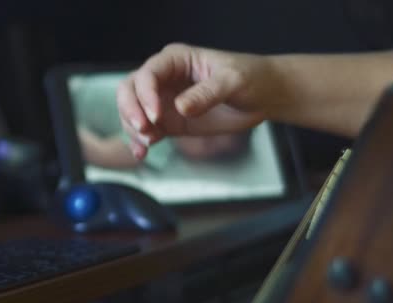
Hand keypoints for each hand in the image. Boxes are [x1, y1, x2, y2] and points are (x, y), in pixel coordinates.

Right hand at [117, 43, 279, 159]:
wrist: (263, 96)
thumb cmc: (250, 78)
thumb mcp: (233, 81)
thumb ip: (207, 93)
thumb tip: (181, 107)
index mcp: (176, 59)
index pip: (148, 74)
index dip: (146, 94)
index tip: (156, 115)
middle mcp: (164, 78)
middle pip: (130, 90)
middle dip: (130, 110)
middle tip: (145, 130)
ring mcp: (164, 101)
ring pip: (132, 112)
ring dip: (134, 129)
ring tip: (149, 144)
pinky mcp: (170, 122)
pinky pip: (146, 131)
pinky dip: (139, 142)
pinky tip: (142, 153)